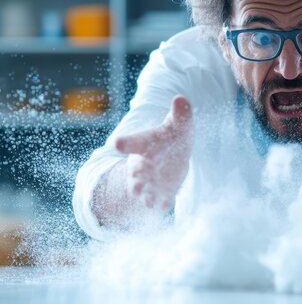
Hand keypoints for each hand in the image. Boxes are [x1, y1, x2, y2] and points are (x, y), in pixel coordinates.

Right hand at [115, 95, 193, 210]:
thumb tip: (181, 99)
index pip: (130, 143)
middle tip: (136, 180)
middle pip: (134, 172)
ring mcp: (149, 182)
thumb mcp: (178, 125)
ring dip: (144, 195)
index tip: (118, 143)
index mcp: (141, 145)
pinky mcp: (161, 194)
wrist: (174, 159)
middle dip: (135, 177)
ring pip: (143, 190)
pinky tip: (165, 205)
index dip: (124, 143)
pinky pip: (159, 202)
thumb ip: (180, 114)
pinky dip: (161, 204)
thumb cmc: (171, 139)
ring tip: (148, 199)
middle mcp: (141, 166)